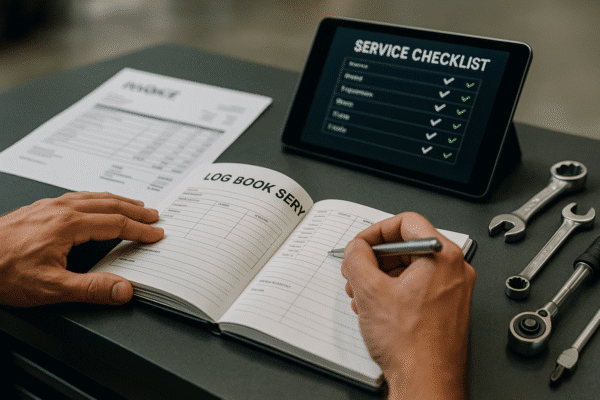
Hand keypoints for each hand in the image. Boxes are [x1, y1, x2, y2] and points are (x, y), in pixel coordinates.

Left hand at [0, 192, 163, 306]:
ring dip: (117, 201)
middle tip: (154, 215)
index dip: (140, 230)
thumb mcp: (50, 288)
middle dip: (135, 210)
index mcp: (69, 225)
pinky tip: (94, 202)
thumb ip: (91, 289)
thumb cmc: (3, 273)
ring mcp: (49, 207)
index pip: (116, 224)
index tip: (156, 233)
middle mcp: (61, 210)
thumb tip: (123, 289)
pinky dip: (96, 198)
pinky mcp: (38, 209)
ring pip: (93, 197)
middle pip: (108, 205)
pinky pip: (77, 197)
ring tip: (133, 204)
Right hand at [341, 212, 475, 399]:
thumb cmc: (412, 346)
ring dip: (380, 276)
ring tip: (361, 294)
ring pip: (409, 268)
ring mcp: (452, 290)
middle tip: (356, 270)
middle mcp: (454, 270)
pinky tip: (374, 308)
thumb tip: (355, 248)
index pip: (406, 222)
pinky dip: (393, 291)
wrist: (427, 383)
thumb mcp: (370, 291)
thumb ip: (357, 258)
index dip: (376, 231)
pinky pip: (416, 287)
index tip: (359, 244)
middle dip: (374, 258)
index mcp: (443, 256)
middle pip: (407, 245)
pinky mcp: (446, 308)